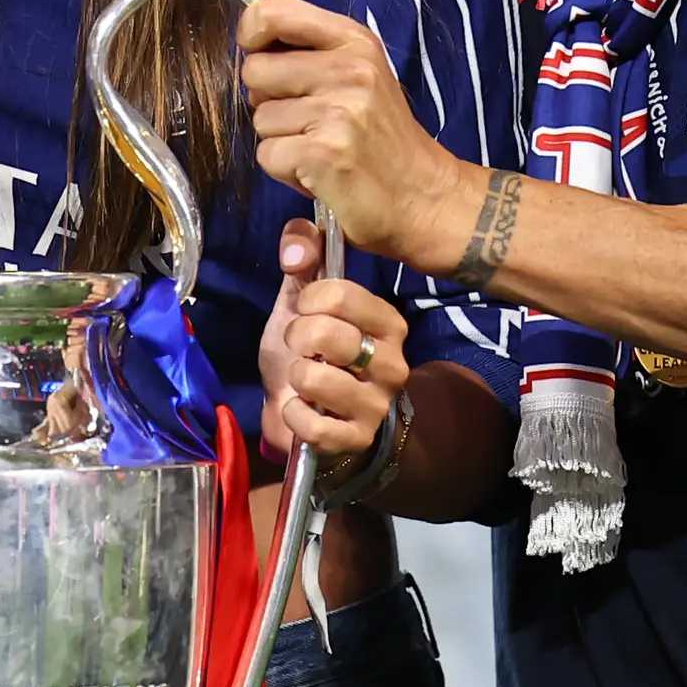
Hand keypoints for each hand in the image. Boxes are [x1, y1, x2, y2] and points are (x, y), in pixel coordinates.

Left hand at [237, 0, 458, 270]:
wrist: (425, 195)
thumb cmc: (383, 137)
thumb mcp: (361, 74)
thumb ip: (312, 51)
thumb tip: (252, 47)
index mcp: (355, 41)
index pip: (274, 10)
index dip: (253, 33)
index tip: (261, 55)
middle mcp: (349, 69)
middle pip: (255, 70)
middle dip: (270, 100)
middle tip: (310, 120)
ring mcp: (338, 111)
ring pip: (260, 117)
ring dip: (281, 140)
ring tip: (321, 147)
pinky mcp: (323, 153)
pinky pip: (267, 155)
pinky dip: (285, 171)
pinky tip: (319, 172)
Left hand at [255, 217, 407, 464]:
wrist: (305, 412)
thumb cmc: (310, 352)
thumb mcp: (301, 301)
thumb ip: (303, 259)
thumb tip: (296, 246)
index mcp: (388, 323)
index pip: (339, 293)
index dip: (307, 299)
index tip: (304, 311)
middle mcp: (393, 363)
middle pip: (327, 332)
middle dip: (297, 337)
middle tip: (301, 347)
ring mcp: (377, 405)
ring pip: (316, 378)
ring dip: (295, 377)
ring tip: (304, 379)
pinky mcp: (357, 440)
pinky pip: (311, 423)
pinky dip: (293, 415)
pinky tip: (300, 409)